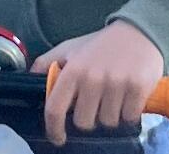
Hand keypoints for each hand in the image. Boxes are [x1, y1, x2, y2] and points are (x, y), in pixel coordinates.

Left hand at [33, 21, 164, 145]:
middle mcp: (92, 78)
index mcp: (73, 70)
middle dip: (89, 118)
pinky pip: (129, 117)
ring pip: (108, 122)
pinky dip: (129, 112)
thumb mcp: (70, 48)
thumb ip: (47, 63)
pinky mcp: (138, 88)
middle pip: (84, 122)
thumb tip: (28, 78)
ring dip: (111, 114)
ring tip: (115, 96)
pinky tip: (129, 96)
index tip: (58, 138)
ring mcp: (116, 84)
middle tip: (96, 103)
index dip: (54, 129)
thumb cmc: (101, 44)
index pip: (55, 109)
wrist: (140, 30)